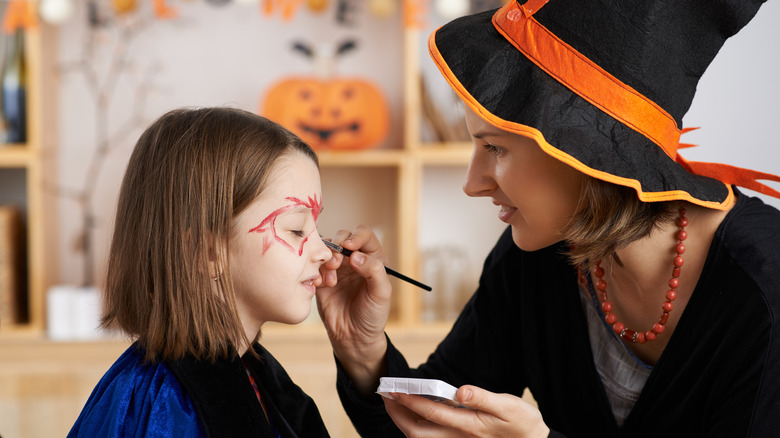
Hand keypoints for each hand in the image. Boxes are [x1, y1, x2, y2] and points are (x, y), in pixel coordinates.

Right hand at [316, 225, 392, 393]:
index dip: (356, 236)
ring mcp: (337, 268)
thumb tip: (356, 255)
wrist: (353, 337)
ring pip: (326, 249)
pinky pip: (313, 265)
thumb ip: (374, 271)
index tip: (349, 248)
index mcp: (373, 258)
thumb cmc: (372, 315)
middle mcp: (354, 259)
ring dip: (325, 259)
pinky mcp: (322, 278)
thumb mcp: (381, 294)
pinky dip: (315, 271)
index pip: (364, 235)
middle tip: (335, 263)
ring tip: (330, 279)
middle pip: (342, 237)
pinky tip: (320, 285)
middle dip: (337, 246)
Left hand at [383, 385, 549, 437]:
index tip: (394, 389)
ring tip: (394, 402)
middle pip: (417, 432)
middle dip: (397, 414)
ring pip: (421, 437)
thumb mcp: (508, 406)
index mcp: (468, 425)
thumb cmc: (522, 422)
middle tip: (385, 395)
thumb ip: (482, 398)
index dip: (409, 401)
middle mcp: (458, 437)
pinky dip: (416, 425)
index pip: (431, 412)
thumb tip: (460, 390)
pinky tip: (414, 412)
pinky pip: (430, 437)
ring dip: (404, 421)